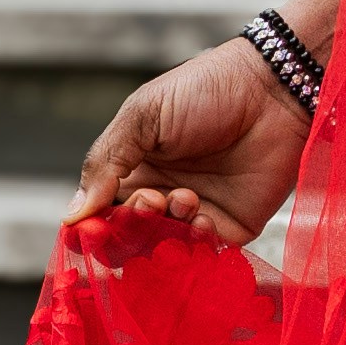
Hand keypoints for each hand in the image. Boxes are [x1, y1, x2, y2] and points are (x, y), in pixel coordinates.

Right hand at [68, 39, 307, 244]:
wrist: (273, 90)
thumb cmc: (206, 91)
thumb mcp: (144, 116)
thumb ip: (107, 163)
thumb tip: (72, 214)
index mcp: (132, 168)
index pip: (99, 213)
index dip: (90, 226)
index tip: (91, 228)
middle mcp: (159, 195)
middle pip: (126, 240)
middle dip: (128, 231)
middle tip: (149, 202)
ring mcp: (194, 214)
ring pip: (161, 251)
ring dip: (164, 232)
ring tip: (184, 198)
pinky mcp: (230, 227)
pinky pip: (202, 254)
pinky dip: (196, 241)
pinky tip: (204, 214)